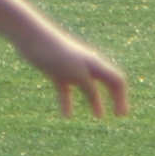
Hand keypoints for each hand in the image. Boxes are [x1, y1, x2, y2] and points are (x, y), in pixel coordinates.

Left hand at [9, 24, 126, 118]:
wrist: (32, 39)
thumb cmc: (57, 54)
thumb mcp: (77, 74)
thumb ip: (89, 87)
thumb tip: (95, 101)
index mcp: (96, 64)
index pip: (117, 81)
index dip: (122, 97)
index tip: (121, 115)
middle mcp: (87, 65)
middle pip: (106, 82)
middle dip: (114, 98)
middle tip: (119, 114)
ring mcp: (72, 69)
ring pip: (88, 87)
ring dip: (94, 101)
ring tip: (98, 116)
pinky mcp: (57, 72)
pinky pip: (66, 90)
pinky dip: (68, 102)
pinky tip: (66, 116)